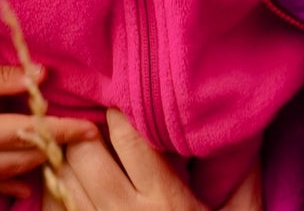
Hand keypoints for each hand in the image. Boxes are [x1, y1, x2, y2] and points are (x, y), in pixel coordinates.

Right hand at [0, 9, 100, 198]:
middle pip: (24, 159)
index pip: (31, 132)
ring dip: (35, 165)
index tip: (91, 126)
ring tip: (62, 155)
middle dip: (55, 149)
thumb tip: (42, 75)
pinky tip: (25, 184)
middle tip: (86, 140)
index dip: (63, 128)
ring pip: (7, 176)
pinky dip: (8, 183)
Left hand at [53, 109, 260, 210]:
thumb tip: (249, 130)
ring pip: (60, 177)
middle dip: (85, 130)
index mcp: (164, 201)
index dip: (119, 111)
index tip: (123, 103)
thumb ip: (245, 177)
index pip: (126, 135)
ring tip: (80, 147)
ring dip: (66, 157)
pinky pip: (55, 208)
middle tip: (95, 122)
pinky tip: (72, 183)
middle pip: (82, 151)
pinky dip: (57, 189)